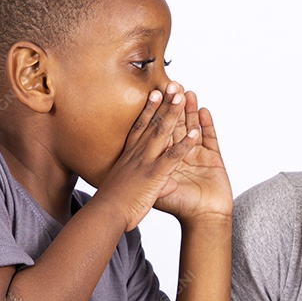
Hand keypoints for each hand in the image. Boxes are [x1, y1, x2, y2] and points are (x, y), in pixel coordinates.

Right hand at [95, 86, 200, 231]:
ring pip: (162, 132)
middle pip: (152, 123)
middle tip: (172, 85)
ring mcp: (146, 162)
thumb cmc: (110, 206)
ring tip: (183, 96)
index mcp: (128, 157)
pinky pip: (174, 156)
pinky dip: (185, 144)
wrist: (105, 215)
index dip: (148, 110)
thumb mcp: (122, 188)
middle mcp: (136, 154)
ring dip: (174, 113)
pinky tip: (196, 132)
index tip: (154, 94)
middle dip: (164, 103)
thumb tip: (150, 179)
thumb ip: (137, 180)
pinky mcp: (155, 174)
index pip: (139, 127)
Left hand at [152, 83, 232, 224]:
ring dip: (190, 110)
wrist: (204, 220)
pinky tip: (204, 111)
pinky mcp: (213, 159)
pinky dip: (207, 124)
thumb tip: (141, 166)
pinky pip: (210, 138)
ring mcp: (197, 155)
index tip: (153, 95)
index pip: (159, 132)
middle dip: (174, 105)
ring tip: (187, 92)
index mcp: (165, 159)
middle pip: (176, 125)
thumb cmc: (181, 208)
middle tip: (172, 84)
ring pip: (192, 127)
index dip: (157, 114)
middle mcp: (180, 154)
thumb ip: (152, 177)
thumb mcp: (159, 192)